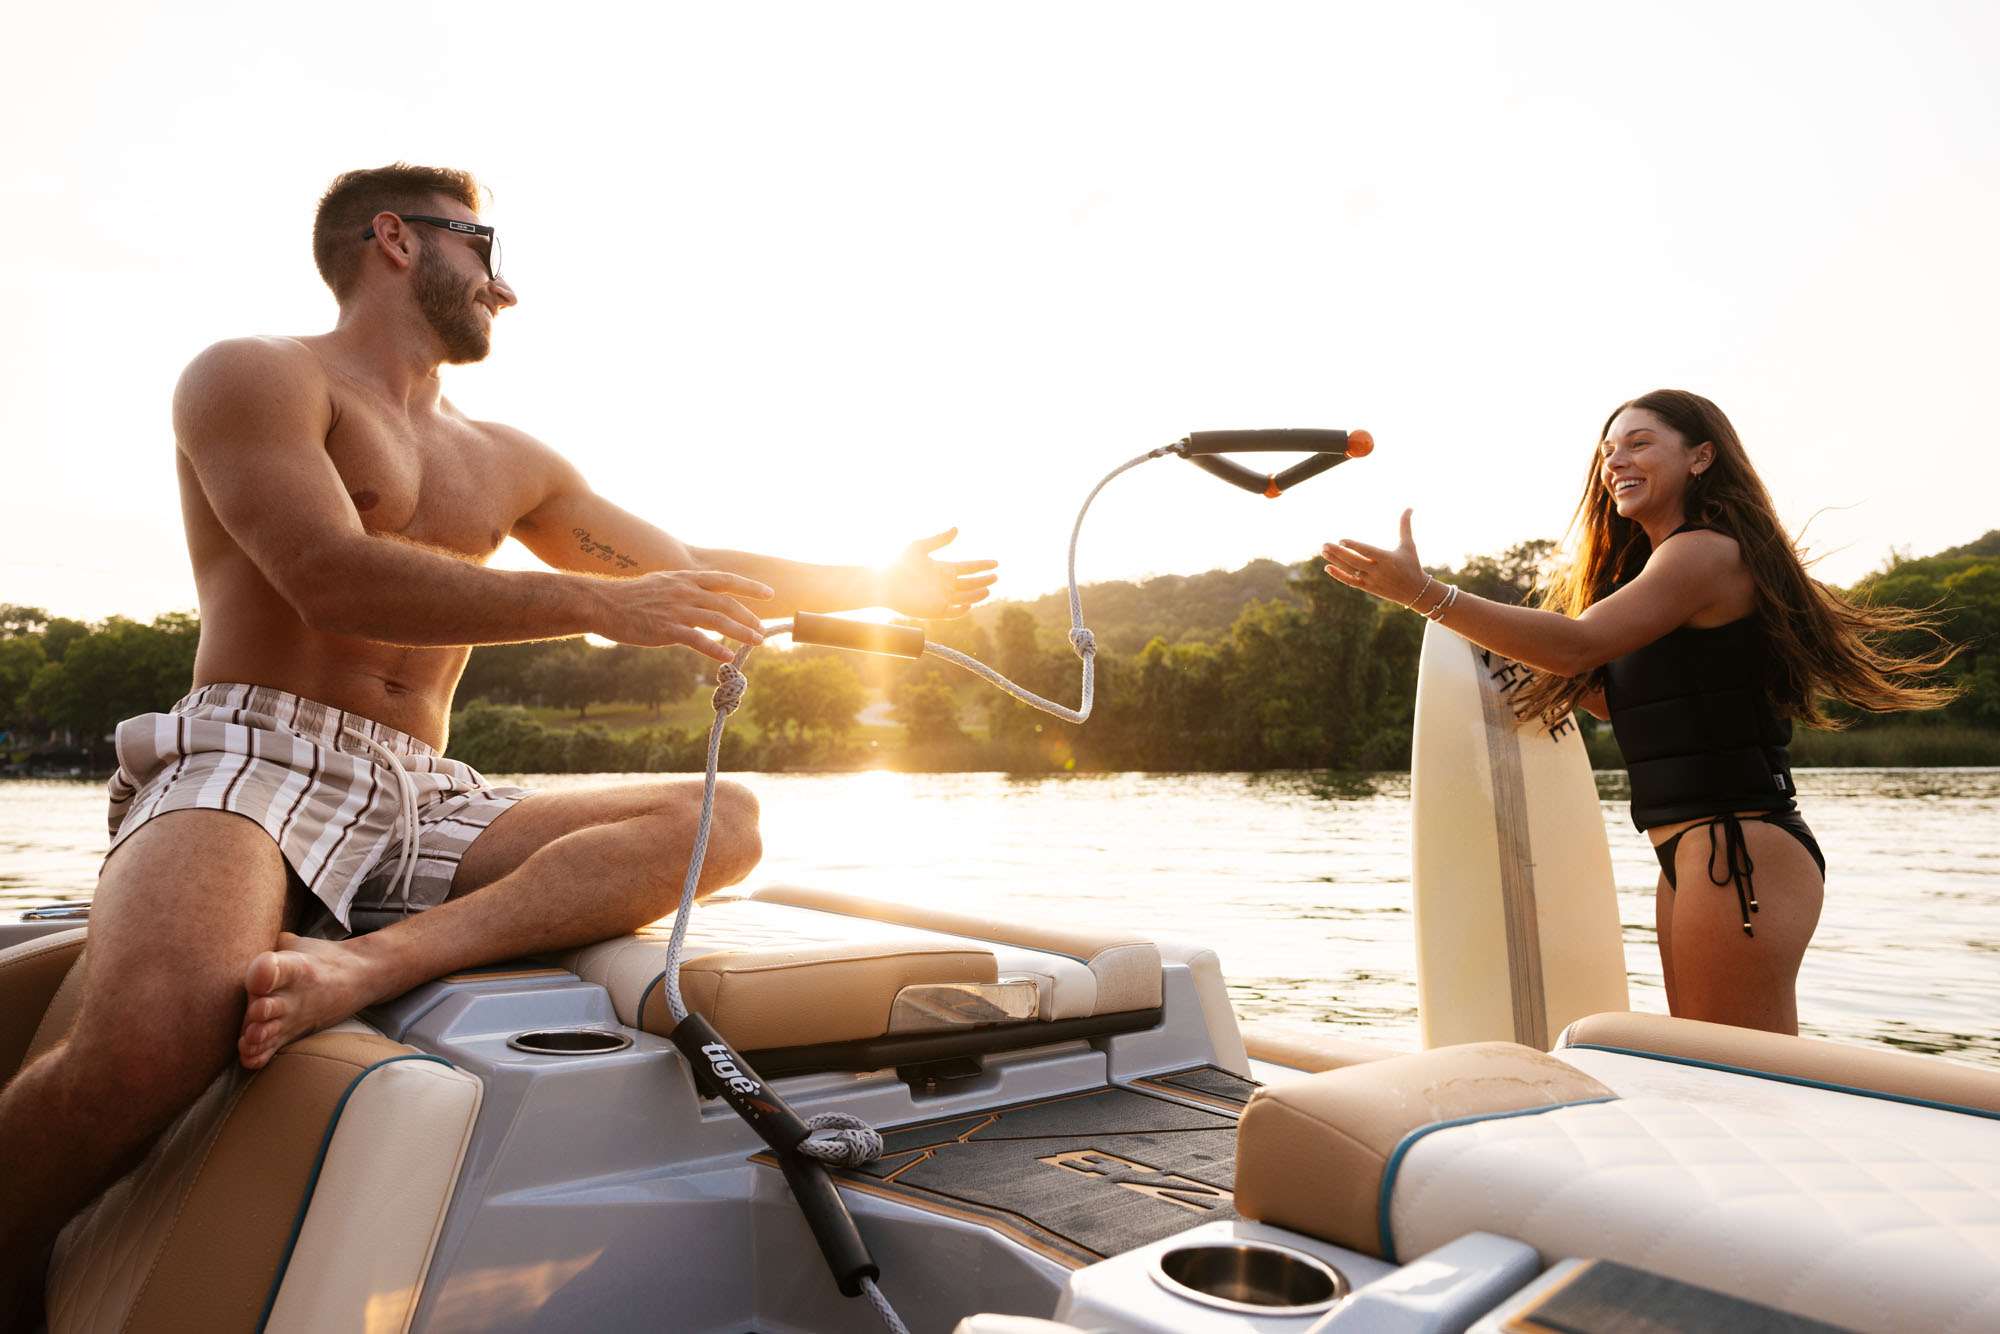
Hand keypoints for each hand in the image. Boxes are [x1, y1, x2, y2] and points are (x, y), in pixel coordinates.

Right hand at [597, 569, 773, 662]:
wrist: (603, 603)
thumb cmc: (631, 596)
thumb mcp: (662, 582)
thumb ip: (684, 588)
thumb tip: (701, 595)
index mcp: (686, 579)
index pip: (725, 580)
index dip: (749, 587)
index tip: (769, 594)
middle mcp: (686, 592)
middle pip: (727, 603)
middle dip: (749, 617)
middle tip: (761, 630)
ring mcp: (677, 610)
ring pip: (718, 621)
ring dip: (741, 632)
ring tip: (756, 642)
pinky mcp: (667, 629)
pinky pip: (697, 640)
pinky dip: (715, 649)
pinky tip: (728, 657)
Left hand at [880, 528, 998, 618]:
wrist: (884, 582)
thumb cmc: (899, 563)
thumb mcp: (919, 547)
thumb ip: (939, 540)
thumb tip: (956, 528)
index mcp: (944, 569)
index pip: (968, 568)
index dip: (982, 566)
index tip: (996, 563)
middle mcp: (945, 585)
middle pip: (970, 583)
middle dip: (983, 580)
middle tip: (996, 577)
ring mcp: (941, 599)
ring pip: (965, 598)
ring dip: (976, 595)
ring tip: (988, 590)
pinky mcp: (935, 611)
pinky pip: (953, 613)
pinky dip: (962, 610)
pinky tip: (969, 604)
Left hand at [1321, 509, 1426, 605]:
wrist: (1414, 591)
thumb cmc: (1411, 564)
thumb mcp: (1409, 544)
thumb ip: (1405, 526)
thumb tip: (1409, 507)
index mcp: (1387, 558)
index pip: (1367, 551)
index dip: (1354, 546)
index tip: (1341, 540)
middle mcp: (1378, 570)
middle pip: (1354, 561)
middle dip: (1338, 552)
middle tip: (1324, 544)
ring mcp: (1371, 580)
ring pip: (1350, 571)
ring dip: (1335, 561)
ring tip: (1323, 551)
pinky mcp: (1368, 587)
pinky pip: (1350, 581)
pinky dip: (1339, 575)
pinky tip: (1328, 567)